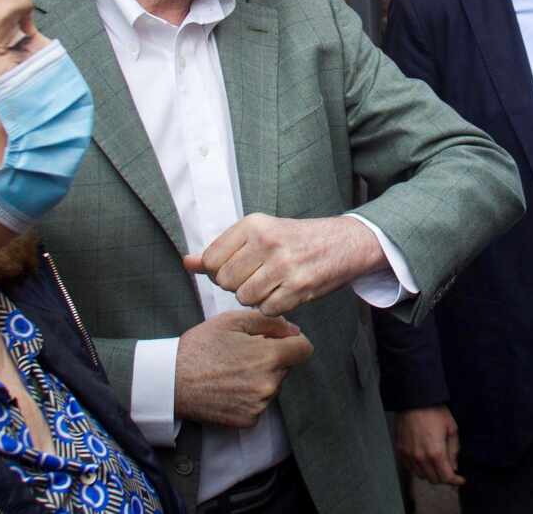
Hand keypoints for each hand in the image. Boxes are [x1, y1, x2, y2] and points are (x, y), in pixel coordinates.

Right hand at [173, 310, 313, 426]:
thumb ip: (269, 322)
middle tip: (244, 354)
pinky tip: (230, 388)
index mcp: (268, 357)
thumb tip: (294, 330)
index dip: (293, 341)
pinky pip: (260, 404)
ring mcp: (259, 406)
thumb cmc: (200, 347)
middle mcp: (268, 385)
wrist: (171, 382)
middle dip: (273, 358)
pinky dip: (250, 396)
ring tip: (233, 371)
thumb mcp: (232, 321)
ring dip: (262, 377)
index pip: (304, 349)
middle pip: (287, 367)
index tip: (279, 340)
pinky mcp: (248, 421)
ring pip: (273, 386)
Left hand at [187, 214, 384, 315]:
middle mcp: (267, 241)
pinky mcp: (299, 287)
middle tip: (258, 276)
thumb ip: (221, 250)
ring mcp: (284, 265)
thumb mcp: (259, 235)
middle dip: (238, 285)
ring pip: (245, 297)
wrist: (345, 243)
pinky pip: (268, 309)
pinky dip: (274, 306)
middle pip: (226, 282)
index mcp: (254, 224)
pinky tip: (286, 292)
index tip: (238, 267)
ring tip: (273, 284)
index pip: (212, 260)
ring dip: (256, 297)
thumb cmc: (298, 239)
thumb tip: (187, 263)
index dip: (221, 271)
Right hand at [395, 405, 464, 485]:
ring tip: (436, 465)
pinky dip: (418, 468)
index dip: (455, 481)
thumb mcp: (451, 428)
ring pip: (421, 476)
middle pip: (434, 479)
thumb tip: (454, 466)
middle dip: (444, 477)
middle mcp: (421, 458)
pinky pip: (410, 468)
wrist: (413, 400)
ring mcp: (408, 455)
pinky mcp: (400, 451)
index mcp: (436, 453)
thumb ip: (454, 450)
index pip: (446, 477)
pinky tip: (423, 461)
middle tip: (449, 470)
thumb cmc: (434, 411)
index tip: (460, 480)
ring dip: (430, 474)